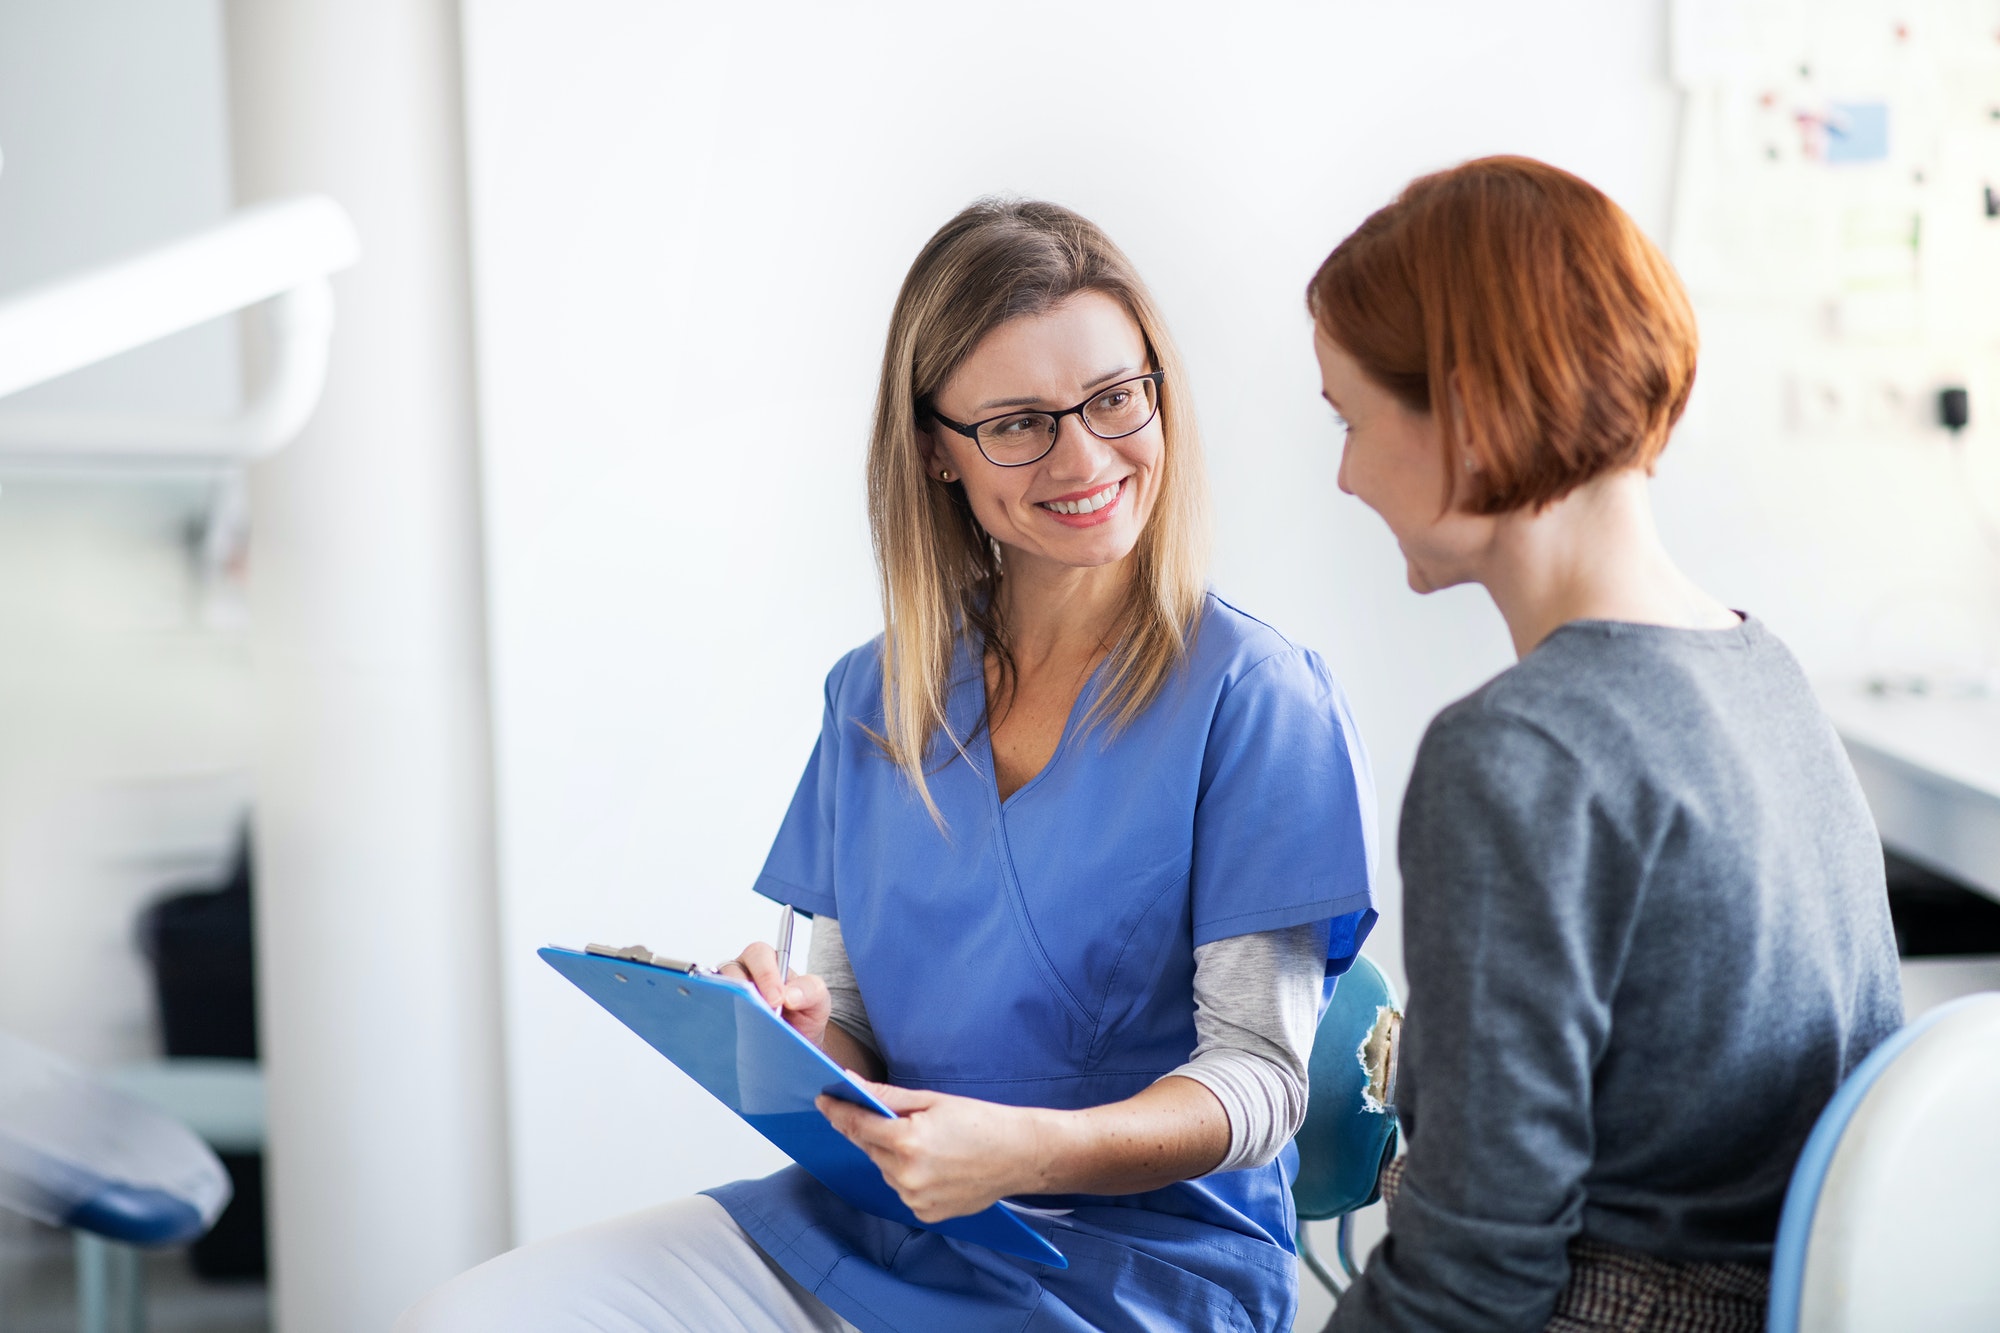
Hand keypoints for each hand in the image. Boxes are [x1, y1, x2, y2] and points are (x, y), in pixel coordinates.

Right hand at [719, 941, 829, 1047]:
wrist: (794, 1044)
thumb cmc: (803, 1016)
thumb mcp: (818, 1002)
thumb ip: (811, 991)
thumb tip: (790, 994)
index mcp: (769, 962)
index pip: (759, 955)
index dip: (766, 974)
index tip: (777, 999)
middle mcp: (744, 972)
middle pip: (732, 969)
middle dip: (745, 988)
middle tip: (762, 1011)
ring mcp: (729, 992)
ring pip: (718, 989)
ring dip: (731, 1004)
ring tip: (746, 1023)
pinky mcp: (719, 1012)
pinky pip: (711, 1009)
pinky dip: (720, 1019)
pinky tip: (734, 1033)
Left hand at [816, 1080, 1048, 1221]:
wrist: (1020, 1155)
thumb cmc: (981, 1121)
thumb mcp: (932, 1100)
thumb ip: (886, 1097)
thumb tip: (852, 1084)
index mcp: (907, 1141)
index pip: (857, 1125)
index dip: (838, 1111)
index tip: (824, 1101)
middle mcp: (907, 1175)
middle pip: (871, 1148)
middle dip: (877, 1133)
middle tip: (906, 1122)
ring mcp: (916, 1199)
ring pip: (886, 1170)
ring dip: (895, 1156)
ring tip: (931, 1145)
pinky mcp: (926, 1213)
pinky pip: (903, 1190)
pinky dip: (910, 1176)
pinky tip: (938, 1165)